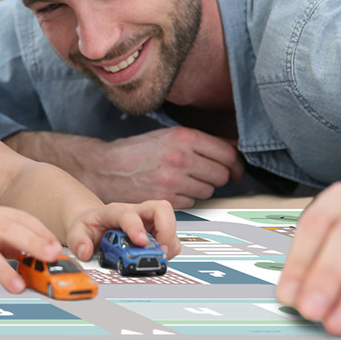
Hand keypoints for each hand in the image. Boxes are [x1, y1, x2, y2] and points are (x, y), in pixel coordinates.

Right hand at [9, 127, 243, 207]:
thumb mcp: (167, 136)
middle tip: (205, 176)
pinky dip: (186, 200)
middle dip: (217, 177)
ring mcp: (173, 180)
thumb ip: (199, 141)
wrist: (105, 167)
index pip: (227, 154)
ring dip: (201, 189)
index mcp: (184, 137)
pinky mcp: (165, 199)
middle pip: (222, 174)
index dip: (236, 165)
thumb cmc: (135, 151)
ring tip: (183, 182)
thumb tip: (233, 147)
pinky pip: (192, 203)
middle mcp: (181, 158)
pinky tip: (172, 191)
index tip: (235, 170)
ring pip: (208, 191)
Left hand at [64, 199, 180, 262]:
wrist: (95, 225)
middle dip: (166, 229)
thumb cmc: (90, 226)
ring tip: (157, 257)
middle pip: (161, 209)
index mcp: (115, 211)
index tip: (140, 241)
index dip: (136, 227)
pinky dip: (168, 251)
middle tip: (160, 249)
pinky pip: (171, 239)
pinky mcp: (156, 233)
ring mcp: (148, 222)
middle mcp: (136, 213)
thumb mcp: (77, 232)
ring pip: (170, 224)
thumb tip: (85, 252)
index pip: (128, 214)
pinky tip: (156, 257)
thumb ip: (78, 241)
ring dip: (169, 243)